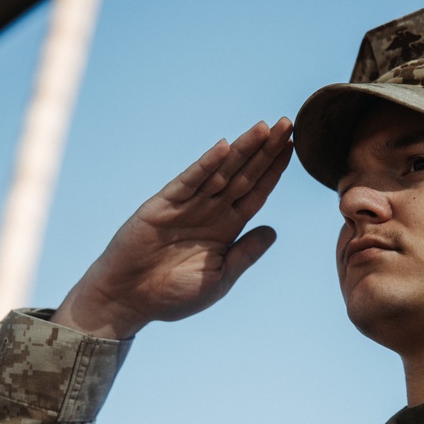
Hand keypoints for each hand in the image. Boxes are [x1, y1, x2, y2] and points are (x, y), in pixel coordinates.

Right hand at [51, 117, 292, 338]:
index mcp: (227, 227)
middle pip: (245, 174)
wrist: (129, 300)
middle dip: (267, 150)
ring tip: (265, 128)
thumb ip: (245, 254)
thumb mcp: (219, 279)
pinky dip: (206, 165)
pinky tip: (224, 147)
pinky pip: (189, 181)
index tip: (295, 147)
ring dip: (243, 149)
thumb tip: (273, 231)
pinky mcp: (164, 204)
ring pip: (221, 171)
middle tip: (290, 123)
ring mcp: (188, 205)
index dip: (275, 170)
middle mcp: (211, 210)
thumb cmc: (174, 296)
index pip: (257, 191)